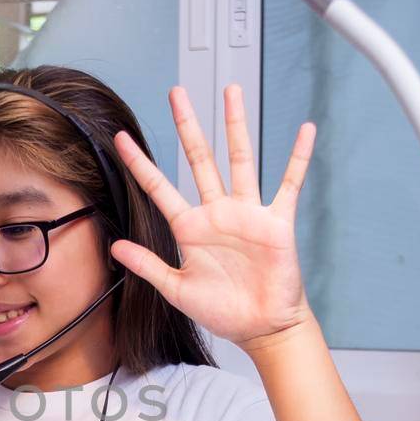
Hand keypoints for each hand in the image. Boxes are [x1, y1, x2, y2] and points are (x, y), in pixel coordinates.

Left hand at [110, 84, 316, 353]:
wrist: (261, 328)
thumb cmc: (223, 311)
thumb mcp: (176, 289)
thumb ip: (148, 265)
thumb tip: (115, 247)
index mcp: (190, 228)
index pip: (159, 188)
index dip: (140, 164)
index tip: (121, 140)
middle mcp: (217, 213)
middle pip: (200, 159)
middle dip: (188, 126)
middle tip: (177, 93)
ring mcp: (247, 213)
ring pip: (240, 159)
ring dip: (235, 125)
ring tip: (231, 92)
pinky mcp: (276, 222)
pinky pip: (289, 183)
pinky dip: (298, 157)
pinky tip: (304, 131)